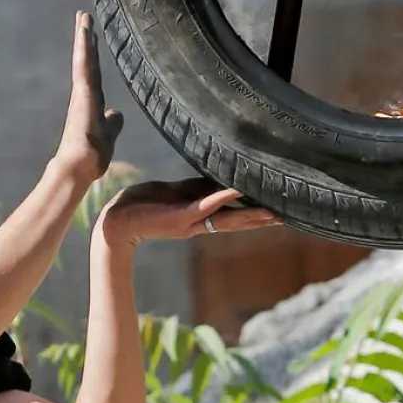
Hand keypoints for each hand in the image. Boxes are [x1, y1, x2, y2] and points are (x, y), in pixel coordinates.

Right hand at [54, 11, 123, 182]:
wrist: (78, 167)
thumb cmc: (91, 157)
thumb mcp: (108, 135)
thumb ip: (112, 123)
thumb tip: (117, 113)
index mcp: (91, 103)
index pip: (94, 73)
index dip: (92, 55)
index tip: (91, 37)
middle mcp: (84, 95)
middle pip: (87, 61)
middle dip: (86, 39)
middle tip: (84, 16)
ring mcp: (82, 94)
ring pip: (84, 60)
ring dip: (84, 38)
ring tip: (84, 16)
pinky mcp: (82, 95)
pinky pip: (84, 67)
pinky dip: (84, 50)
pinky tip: (85, 34)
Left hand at [97, 178, 280, 249]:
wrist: (116, 220)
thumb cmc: (142, 204)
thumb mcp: (173, 193)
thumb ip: (194, 189)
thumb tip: (215, 180)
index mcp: (198, 217)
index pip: (233, 215)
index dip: (255, 214)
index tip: (277, 212)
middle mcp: (198, 223)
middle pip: (236, 222)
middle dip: (261, 219)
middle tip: (287, 216)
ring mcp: (189, 221)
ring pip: (226, 218)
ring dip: (249, 214)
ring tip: (272, 212)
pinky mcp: (178, 216)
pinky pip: (203, 206)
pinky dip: (220, 199)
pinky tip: (235, 192)